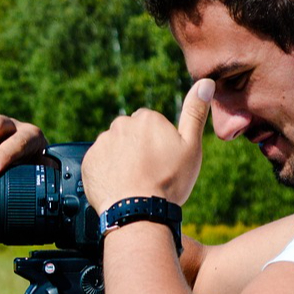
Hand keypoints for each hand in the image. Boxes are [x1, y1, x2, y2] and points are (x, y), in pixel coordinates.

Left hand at [82, 78, 214, 211]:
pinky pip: (99, 162)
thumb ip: (195, 113)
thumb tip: (206, 82)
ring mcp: (102, 143)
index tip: (162, 162)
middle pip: (131, 134)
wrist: (138, 212)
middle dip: (138, 149)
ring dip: (121, 160)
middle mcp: (121, 124)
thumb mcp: (191, 147)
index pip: (151, 124)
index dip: (159, 144)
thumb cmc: (168, 182)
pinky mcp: (88, 161)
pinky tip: (119, 186)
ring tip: (133, 182)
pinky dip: (107, 172)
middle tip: (149, 173)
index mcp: (147, 118)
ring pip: (114, 148)